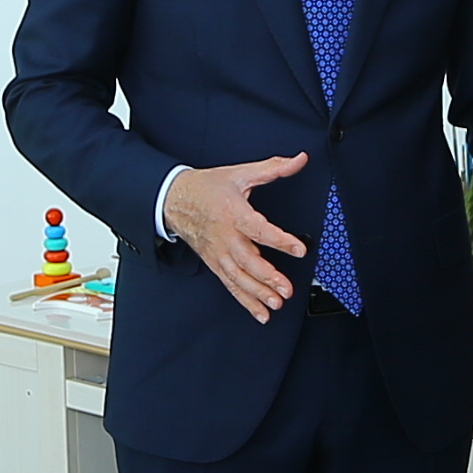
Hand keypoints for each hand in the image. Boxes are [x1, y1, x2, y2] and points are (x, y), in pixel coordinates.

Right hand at [165, 153, 311, 319]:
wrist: (174, 199)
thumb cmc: (207, 188)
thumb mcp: (240, 173)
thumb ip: (272, 168)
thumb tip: (298, 160)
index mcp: (234, 214)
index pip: (259, 229)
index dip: (280, 240)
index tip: (298, 248)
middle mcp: (226, 237)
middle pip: (248, 261)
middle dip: (267, 277)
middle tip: (286, 289)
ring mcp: (219, 253)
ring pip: (239, 278)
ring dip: (258, 293)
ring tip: (276, 303)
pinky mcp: (215, 263)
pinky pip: (231, 285)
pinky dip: (245, 301)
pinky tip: (261, 312)